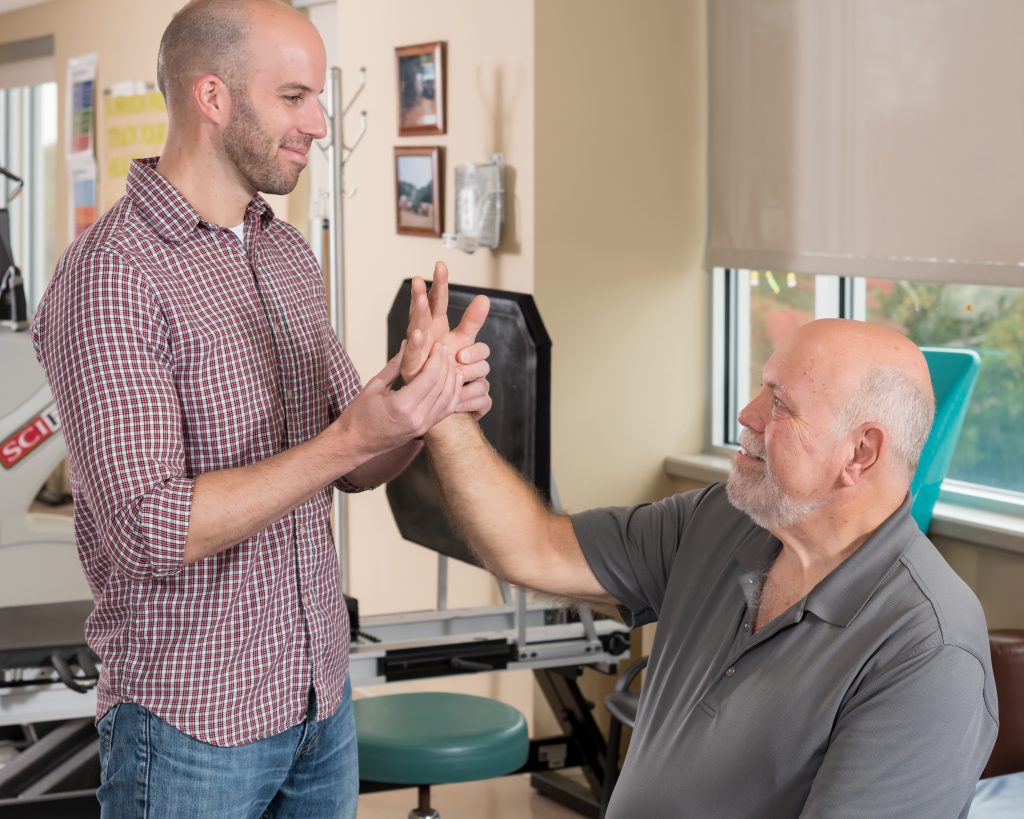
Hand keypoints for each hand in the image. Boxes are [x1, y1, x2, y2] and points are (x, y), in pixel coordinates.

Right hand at [337, 340, 461, 456]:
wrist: (356, 443)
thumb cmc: (359, 415)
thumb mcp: (374, 386)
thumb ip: (395, 365)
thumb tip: (408, 344)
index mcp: (402, 405)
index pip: (429, 377)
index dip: (436, 359)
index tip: (437, 346)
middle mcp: (416, 417)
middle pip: (441, 386)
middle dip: (445, 365)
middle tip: (444, 349)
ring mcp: (423, 426)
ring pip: (449, 398)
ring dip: (452, 378)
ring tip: (450, 362)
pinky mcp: (425, 429)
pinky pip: (446, 410)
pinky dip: (453, 394)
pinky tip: (453, 381)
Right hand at [401, 261, 490, 399]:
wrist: (438, 393)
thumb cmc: (446, 364)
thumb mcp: (463, 339)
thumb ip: (472, 319)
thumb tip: (484, 297)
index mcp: (435, 325)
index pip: (436, 300)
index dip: (439, 283)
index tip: (441, 265)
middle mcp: (424, 333)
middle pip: (423, 309)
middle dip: (421, 294)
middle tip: (420, 279)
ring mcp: (416, 348)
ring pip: (416, 327)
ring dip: (417, 312)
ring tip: (419, 298)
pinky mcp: (412, 365)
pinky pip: (414, 353)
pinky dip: (416, 344)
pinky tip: (419, 334)